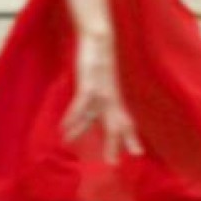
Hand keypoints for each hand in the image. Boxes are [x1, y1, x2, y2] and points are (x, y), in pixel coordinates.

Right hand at [61, 33, 142, 163]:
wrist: (99, 37)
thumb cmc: (98, 56)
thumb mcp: (101, 77)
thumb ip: (99, 90)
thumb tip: (95, 100)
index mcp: (115, 96)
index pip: (125, 120)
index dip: (130, 136)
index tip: (137, 153)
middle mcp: (111, 97)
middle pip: (115, 125)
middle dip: (114, 143)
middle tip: (114, 163)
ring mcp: (101, 91)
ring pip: (94, 117)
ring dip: (80, 130)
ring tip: (67, 141)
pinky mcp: (89, 84)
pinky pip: (80, 106)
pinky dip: (71, 117)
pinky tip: (63, 126)